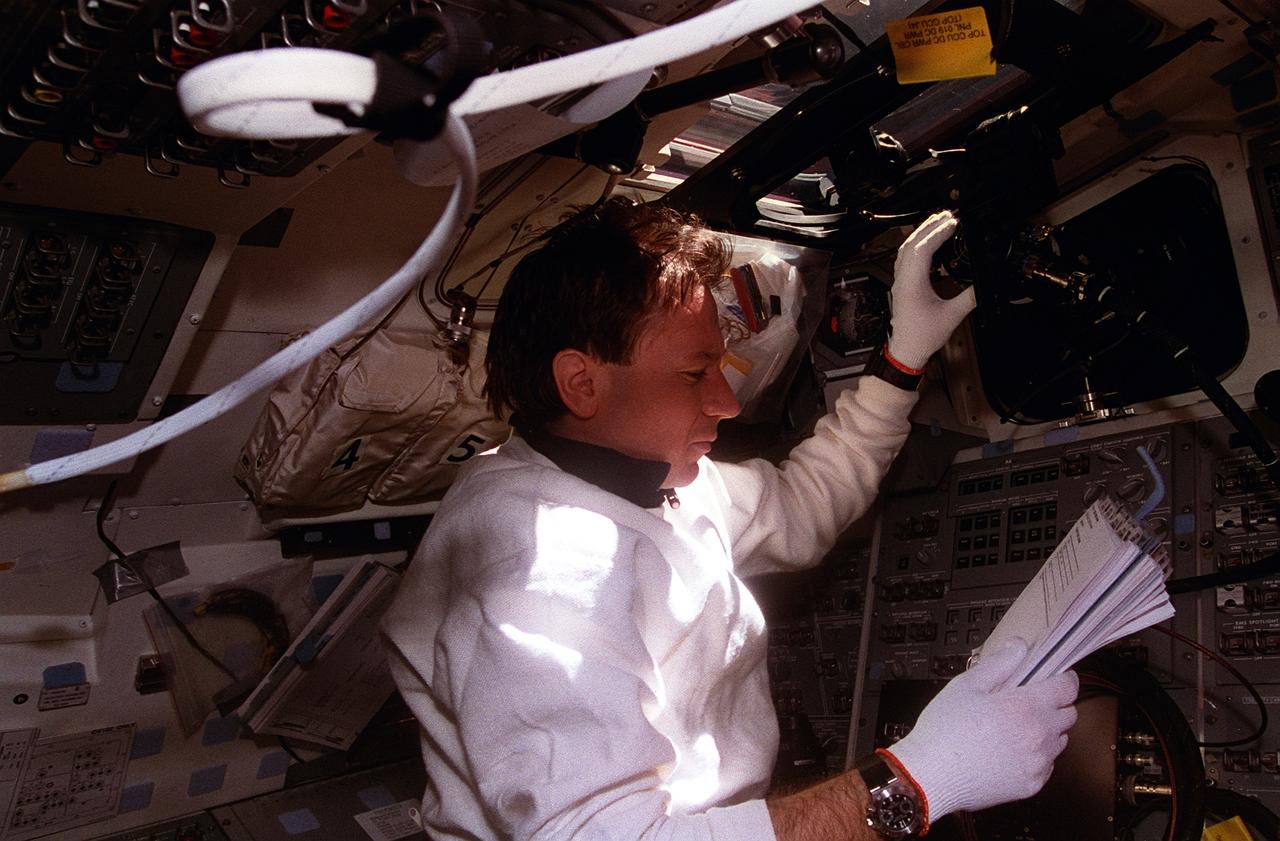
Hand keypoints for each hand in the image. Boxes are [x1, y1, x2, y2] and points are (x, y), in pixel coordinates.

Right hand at [883, 638, 1078, 825]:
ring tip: (1015, 729)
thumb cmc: (944, 731)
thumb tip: (1019, 646)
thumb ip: (999, 663)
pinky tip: (1010, 751)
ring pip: (1060, 740)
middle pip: (1069, 714)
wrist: (931, 777)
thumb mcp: (966, 686)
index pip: (1068, 687)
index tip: (1054, 678)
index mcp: (1026, 706)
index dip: (1064, 678)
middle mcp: (1040, 735)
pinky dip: (1036, 755)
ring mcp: (1038, 763)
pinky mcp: (1033, 785)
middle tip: (1028, 702)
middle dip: (1054, 704)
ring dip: (1046, 731)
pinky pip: (1047, 765)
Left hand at [886, 210, 976, 369]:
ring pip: (906, 249)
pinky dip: (918, 245)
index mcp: (912, 284)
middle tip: (948, 215)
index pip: (922, 249)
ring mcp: (900, 282)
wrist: (906, 351)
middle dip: (930, 226)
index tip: (953, 224)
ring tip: (939, 222)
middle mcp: (902, 280)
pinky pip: (906, 258)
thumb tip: (984, 282)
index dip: (937, 233)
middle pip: (911, 243)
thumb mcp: (952, 316)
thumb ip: (970, 297)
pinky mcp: (902, 285)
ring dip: (922, 233)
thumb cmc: (922, 337)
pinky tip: (929, 243)